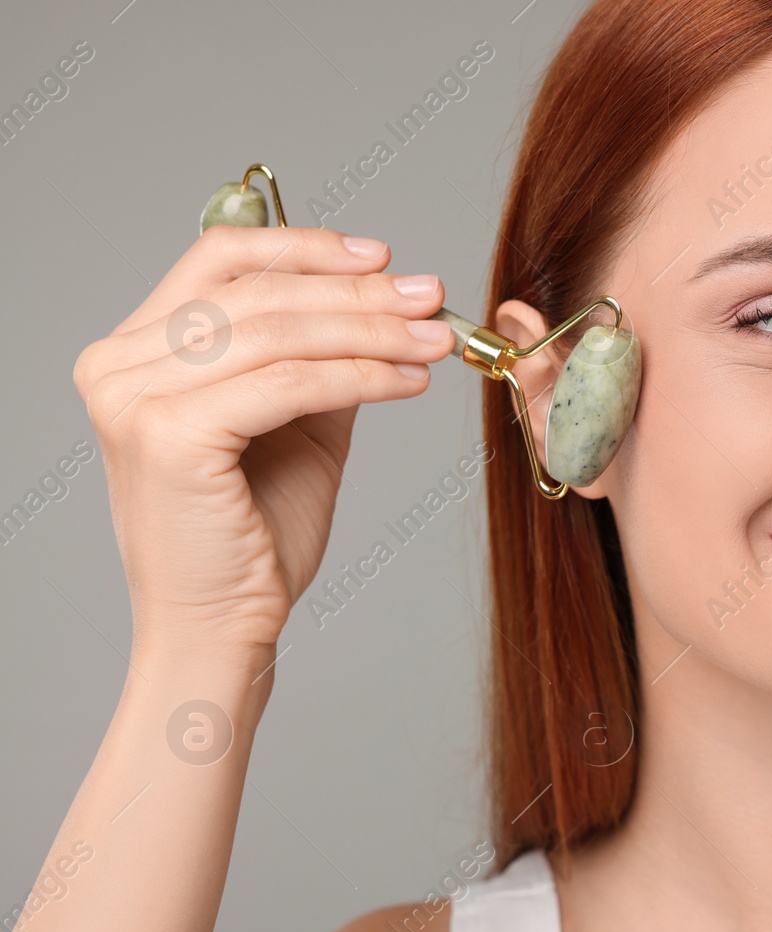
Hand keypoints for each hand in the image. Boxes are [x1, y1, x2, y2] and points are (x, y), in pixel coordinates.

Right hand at [72, 226, 452, 658]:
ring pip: (280, 334)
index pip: (219, 261)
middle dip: (359, 294)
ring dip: (372, 332)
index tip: (381, 258)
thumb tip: (382, 302)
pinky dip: (360, 376)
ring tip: (435, 342)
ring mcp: (135, 399)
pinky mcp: (170, 435)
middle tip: (430, 299)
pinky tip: (409, 383)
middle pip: (259, 294)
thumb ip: (319, 359)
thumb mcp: (297, 425)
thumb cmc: (254, 535)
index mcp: (134, 351)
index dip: (304, 247)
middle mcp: (118, 366)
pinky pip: (289, 385)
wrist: (221, 624)